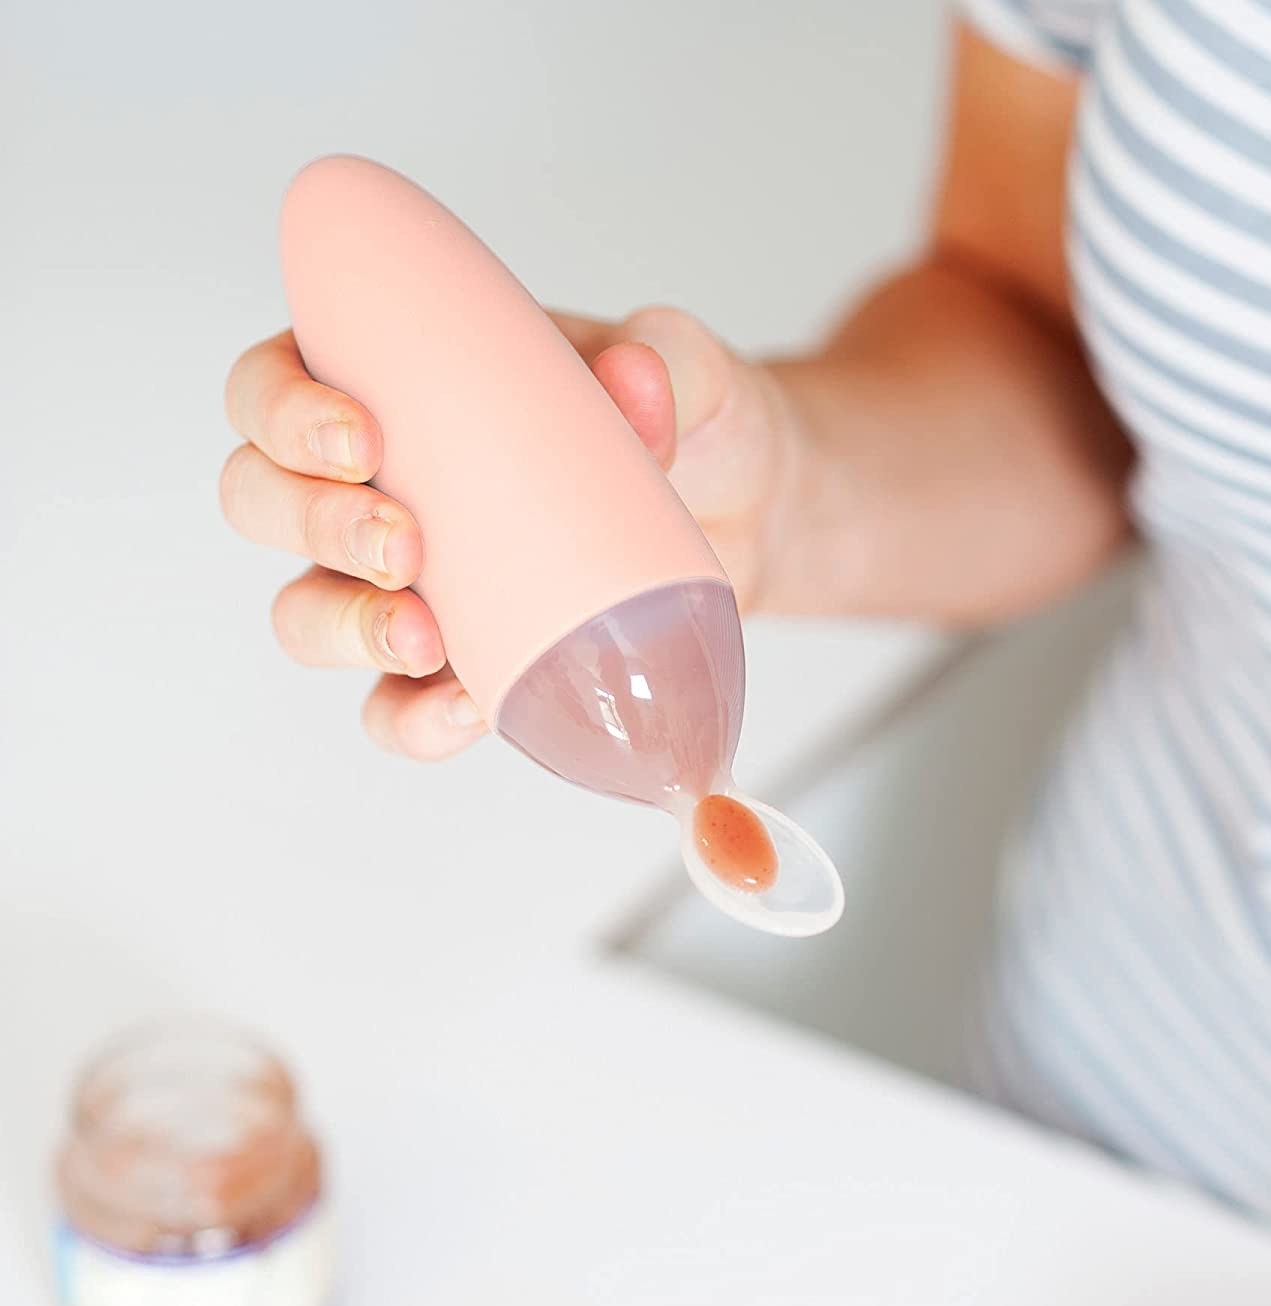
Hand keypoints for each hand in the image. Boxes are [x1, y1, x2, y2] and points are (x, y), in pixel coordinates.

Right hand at [221, 307, 802, 758]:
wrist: (747, 514)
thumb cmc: (690, 420)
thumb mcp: (686, 369)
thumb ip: (663, 359)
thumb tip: (633, 378)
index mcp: (392, 380)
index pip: (274, 384)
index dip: (283, 413)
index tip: (362, 439)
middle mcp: (376, 482)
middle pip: (261, 501)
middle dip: (313, 526)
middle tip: (405, 546)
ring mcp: (406, 582)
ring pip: (305, 614)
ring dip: (345, 629)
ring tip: (425, 639)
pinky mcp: (456, 664)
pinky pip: (393, 709)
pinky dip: (413, 720)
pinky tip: (469, 708)